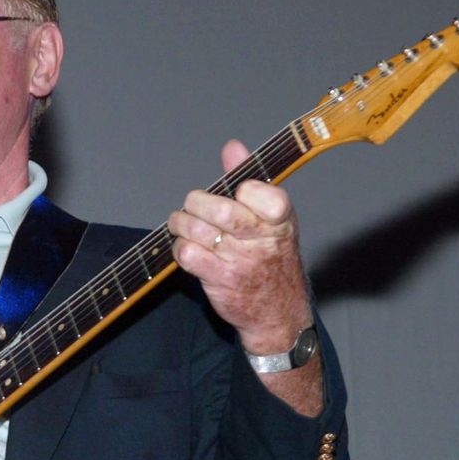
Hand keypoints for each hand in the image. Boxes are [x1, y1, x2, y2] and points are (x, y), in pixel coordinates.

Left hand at [167, 139, 311, 353]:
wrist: (278, 312)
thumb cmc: (272, 257)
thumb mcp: (272, 218)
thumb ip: (250, 180)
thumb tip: (232, 147)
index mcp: (280, 218)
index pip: (258, 191)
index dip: (241, 188)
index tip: (237, 192)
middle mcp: (263, 240)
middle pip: (218, 208)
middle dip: (195, 202)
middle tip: (191, 206)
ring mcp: (241, 262)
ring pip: (197, 229)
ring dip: (181, 224)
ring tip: (182, 225)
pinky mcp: (220, 281)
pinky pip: (187, 254)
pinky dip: (179, 247)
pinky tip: (186, 248)